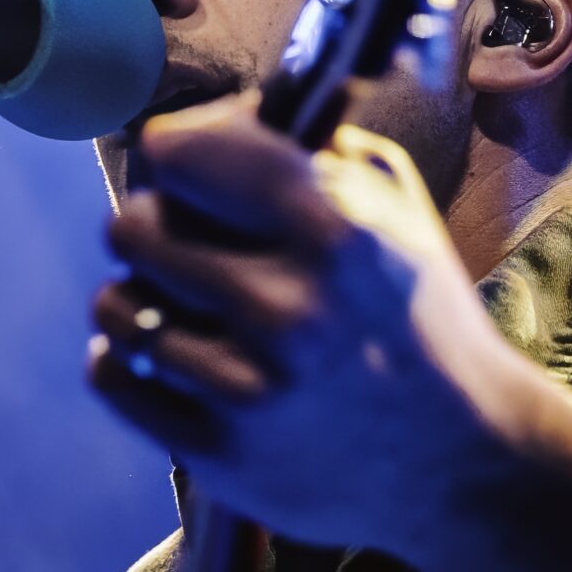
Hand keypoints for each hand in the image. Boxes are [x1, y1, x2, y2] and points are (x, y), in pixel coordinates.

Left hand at [88, 94, 522, 555]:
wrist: (459, 453)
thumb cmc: (416, 310)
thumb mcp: (392, 202)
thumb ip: (308, 144)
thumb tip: (215, 117)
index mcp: (333, 228)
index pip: (179, 153)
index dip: (175, 150)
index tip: (183, 163)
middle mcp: (287, 307)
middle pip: (130, 226)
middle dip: (154, 221)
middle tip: (185, 237)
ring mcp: (250, 389)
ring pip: (113, 304)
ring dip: (141, 294)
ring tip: (184, 301)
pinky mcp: (221, 454)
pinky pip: (112, 377)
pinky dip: (126, 359)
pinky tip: (169, 352)